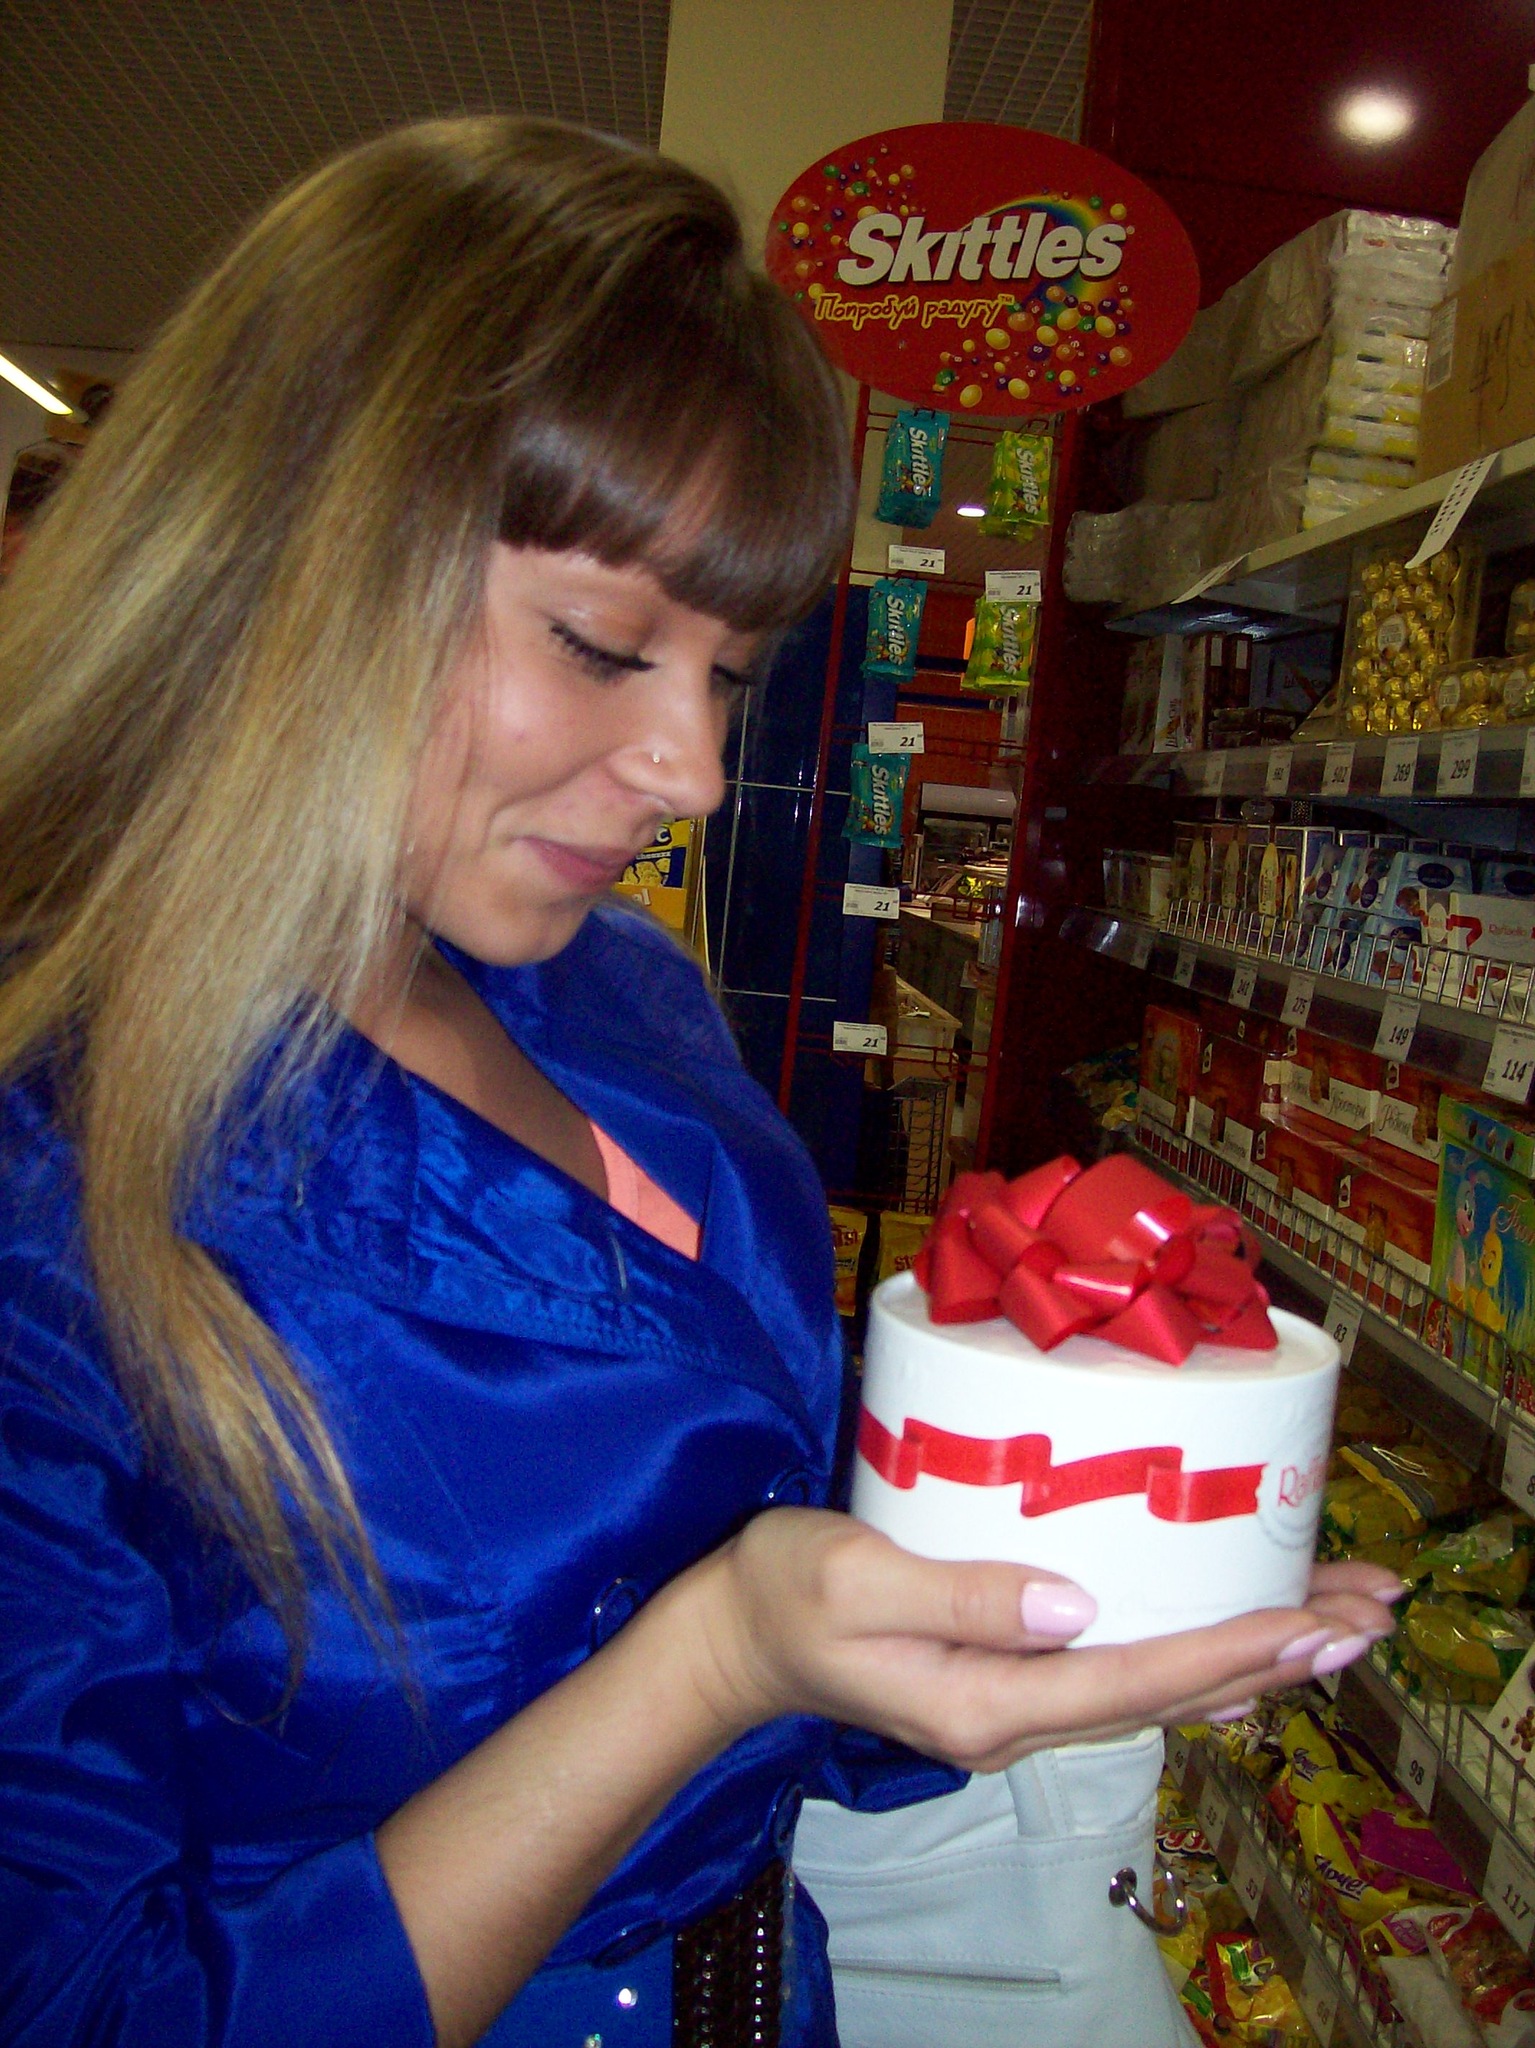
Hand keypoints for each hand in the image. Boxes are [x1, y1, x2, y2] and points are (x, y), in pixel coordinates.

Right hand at [689, 1510, 1398, 1773]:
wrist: (731, 1636)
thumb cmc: (782, 1590)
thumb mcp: (856, 1579)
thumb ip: (962, 1595)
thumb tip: (1078, 1605)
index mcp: (987, 1702)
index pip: (1135, 1680)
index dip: (1231, 1650)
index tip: (1314, 1626)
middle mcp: (1018, 1717)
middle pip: (1172, 1693)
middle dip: (1277, 1654)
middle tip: (1370, 1615)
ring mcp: (1017, 1704)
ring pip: (1161, 1686)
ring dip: (1253, 1651)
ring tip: (1339, 1618)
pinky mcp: (1011, 1675)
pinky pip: (1128, 1670)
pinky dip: (1197, 1648)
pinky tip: (1239, 1630)